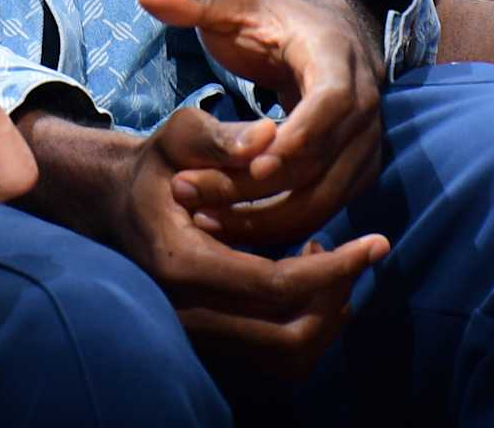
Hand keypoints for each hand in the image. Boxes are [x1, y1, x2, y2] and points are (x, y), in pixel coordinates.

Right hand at [25, 106, 387, 377]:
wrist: (117, 206)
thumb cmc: (156, 166)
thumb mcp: (179, 135)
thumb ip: (221, 137)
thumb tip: (269, 135)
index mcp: (182, 264)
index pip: (273, 286)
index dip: (333, 268)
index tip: (377, 242)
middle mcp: (187, 314)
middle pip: (286, 335)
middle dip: (337, 295)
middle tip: (366, 251)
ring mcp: (198, 336)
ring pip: (284, 358)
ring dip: (325, 316)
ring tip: (335, 263)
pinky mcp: (211, 341)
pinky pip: (272, 358)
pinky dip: (305, 326)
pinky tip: (309, 273)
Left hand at [137, 0, 383, 246]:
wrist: (320, 37)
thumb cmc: (271, 21)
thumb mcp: (233, 2)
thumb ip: (193, 3)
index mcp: (337, 55)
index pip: (333, 101)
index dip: (300, 135)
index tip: (255, 162)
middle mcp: (363, 102)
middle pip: (321, 159)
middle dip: (258, 187)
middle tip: (193, 193)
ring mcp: (365, 142)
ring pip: (323, 197)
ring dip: (264, 218)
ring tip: (202, 218)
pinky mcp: (356, 172)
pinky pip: (322, 210)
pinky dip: (278, 227)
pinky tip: (227, 226)